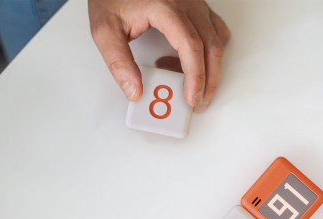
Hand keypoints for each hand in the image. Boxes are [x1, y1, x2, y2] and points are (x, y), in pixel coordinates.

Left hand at [89, 0, 229, 111]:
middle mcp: (185, 2)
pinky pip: (214, 30)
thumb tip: (135, 91)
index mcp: (165, 7)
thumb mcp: (105, 30)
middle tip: (197, 104)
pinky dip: (209, 51)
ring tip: (191, 87)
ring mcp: (194, 2)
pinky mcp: (196, 5)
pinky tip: (189, 61)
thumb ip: (119, 62)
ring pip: (216, 40)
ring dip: (209, 69)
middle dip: (208, 81)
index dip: (195, 76)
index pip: (191, 46)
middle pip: (211, 47)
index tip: (191, 98)